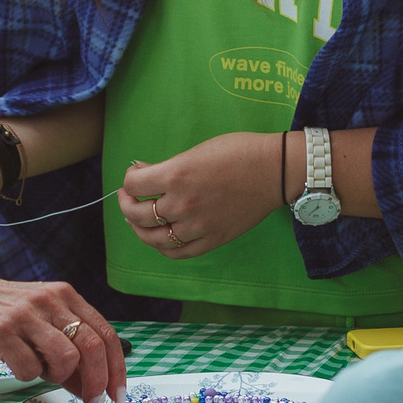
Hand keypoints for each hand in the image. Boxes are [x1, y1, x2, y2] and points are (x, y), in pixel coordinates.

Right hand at [0, 275, 128, 402]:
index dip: (117, 368)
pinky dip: (27, 376)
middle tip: (91, 402)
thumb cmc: (1, 313)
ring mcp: (26, 315)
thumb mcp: (41, 322)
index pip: (105, 334)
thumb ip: (67, 351)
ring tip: (41, 371)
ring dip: (58, 376)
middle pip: (92, 347)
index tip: (116, 394)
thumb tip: (91, 389)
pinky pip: (29, 368)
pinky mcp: (1, 332)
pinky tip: (16, 365)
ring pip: (66, 358)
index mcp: (66, 296)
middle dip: (97, 382)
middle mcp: (50, 300)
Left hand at [115, 131, 282, 259]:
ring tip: (140, 221)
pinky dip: (164, 247)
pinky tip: (161, 238)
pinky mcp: (211, 239)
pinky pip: (178, 252)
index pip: (133, 185)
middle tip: (129, 198)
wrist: (274, 170)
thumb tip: (143, 172)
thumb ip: (168, 166)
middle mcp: (181, 204)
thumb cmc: (238, 152)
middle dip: (127, 204)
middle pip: (137, 214)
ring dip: (140, 229)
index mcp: (175, 175)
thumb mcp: (196, 150)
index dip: (128, 179)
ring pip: (153, 238)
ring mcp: (196, 226)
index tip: (135, 175)